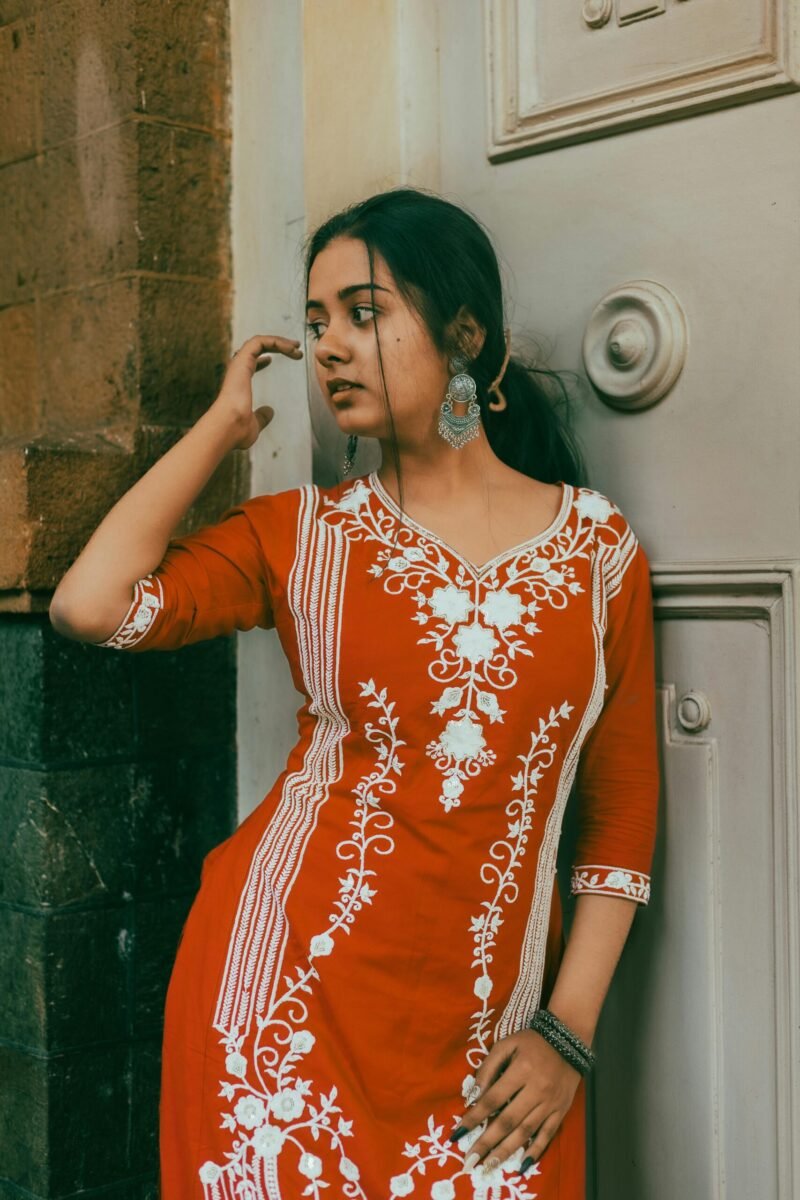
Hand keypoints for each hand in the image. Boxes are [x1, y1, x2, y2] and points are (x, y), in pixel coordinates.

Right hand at [214, 333, 303, 450]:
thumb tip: (269, 411)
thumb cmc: (237, 430)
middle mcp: (237, 371)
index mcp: (238, 383)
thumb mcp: (255, 424)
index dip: (262, 359)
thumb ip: (262, 417)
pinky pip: (259, 341)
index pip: (249, 364)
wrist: (228, 426)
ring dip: (279, 341)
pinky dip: (276, 341)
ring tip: (297, 346)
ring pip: (258, 342)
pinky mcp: (242, 359)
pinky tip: (291, 348)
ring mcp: (238, 364)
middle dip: (276, 346)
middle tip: (296, 349)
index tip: (276, 359)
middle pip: (255, 349)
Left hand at [450, 1029, 581, 1176]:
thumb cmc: (532, 1042)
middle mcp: (536, 1089)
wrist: (568, 1040)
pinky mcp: (560, 1111)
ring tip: (489, 1166)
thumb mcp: (507, 1044)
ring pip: (525, 1132)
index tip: (458, 1134)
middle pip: (508, 1121)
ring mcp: (550, 1103)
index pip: (492, 1099)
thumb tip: (472, 1095)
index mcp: (521, 1070)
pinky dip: (535, 1152)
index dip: (474, 1118)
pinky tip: (522, 1166)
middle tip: (470, 1161)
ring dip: (506, 1151)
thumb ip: (488, 1067)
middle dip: (487, 1142)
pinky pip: (547, 1135)